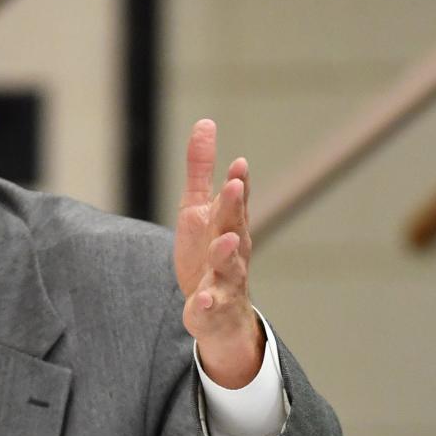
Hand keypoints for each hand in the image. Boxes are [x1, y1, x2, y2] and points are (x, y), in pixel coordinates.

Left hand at [173, 119, 264, 388]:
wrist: (218, 313)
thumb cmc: (208, 254)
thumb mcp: (198, 209)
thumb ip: (200, 170)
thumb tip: (205, 122)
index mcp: (230, 225)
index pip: (235, 201)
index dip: (237, 183)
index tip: (237, 163)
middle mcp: (233, 250)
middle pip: (234, 226)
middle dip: (234, 207)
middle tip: (232, 186)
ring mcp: (225, 280)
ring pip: (229, 266)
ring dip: (227, 253)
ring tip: (224, 241)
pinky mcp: (212, 308)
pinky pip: (211, 306)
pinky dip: (208, 303)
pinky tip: (201, 300)